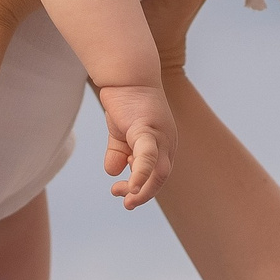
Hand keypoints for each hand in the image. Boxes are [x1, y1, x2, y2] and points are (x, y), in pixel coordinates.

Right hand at [96, 81, 174, 208]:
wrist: (125, 75)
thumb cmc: (126, 101)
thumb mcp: (121, 132)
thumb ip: (118, 153)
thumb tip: (112, 171)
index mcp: (163, 145)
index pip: (157, 175)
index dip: (142, 188)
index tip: (124, 194)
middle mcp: (167, 143)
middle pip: (161, 178)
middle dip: (144, 194)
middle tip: (127, 203)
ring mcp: (160, 136)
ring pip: (159, 172)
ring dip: (143, 189)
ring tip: (125, 196)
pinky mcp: (147, 129)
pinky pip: (148, 157)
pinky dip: (142, 174)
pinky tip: (132, 187)